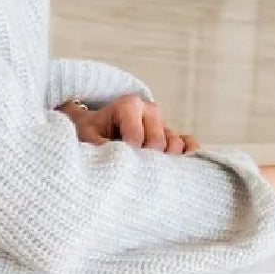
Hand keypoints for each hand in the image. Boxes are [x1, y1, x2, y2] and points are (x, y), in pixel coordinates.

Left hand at [61, 93, 197, 155]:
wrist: (94, 130)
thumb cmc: (90, 133)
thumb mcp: (86, 137)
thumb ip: (99, 147)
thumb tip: (120, 162)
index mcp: (130, 105)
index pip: (137, 138)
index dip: (127, 154)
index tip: (116, 162)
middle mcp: (150, 111)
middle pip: (158, 143)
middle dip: (144, 159)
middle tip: (130, 168)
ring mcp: (163, 123)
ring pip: (175, 145)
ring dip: (163, 160)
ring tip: (145, 168)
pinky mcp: (172, 136)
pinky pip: (188, 144)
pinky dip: (186, 156)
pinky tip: (179, 167)